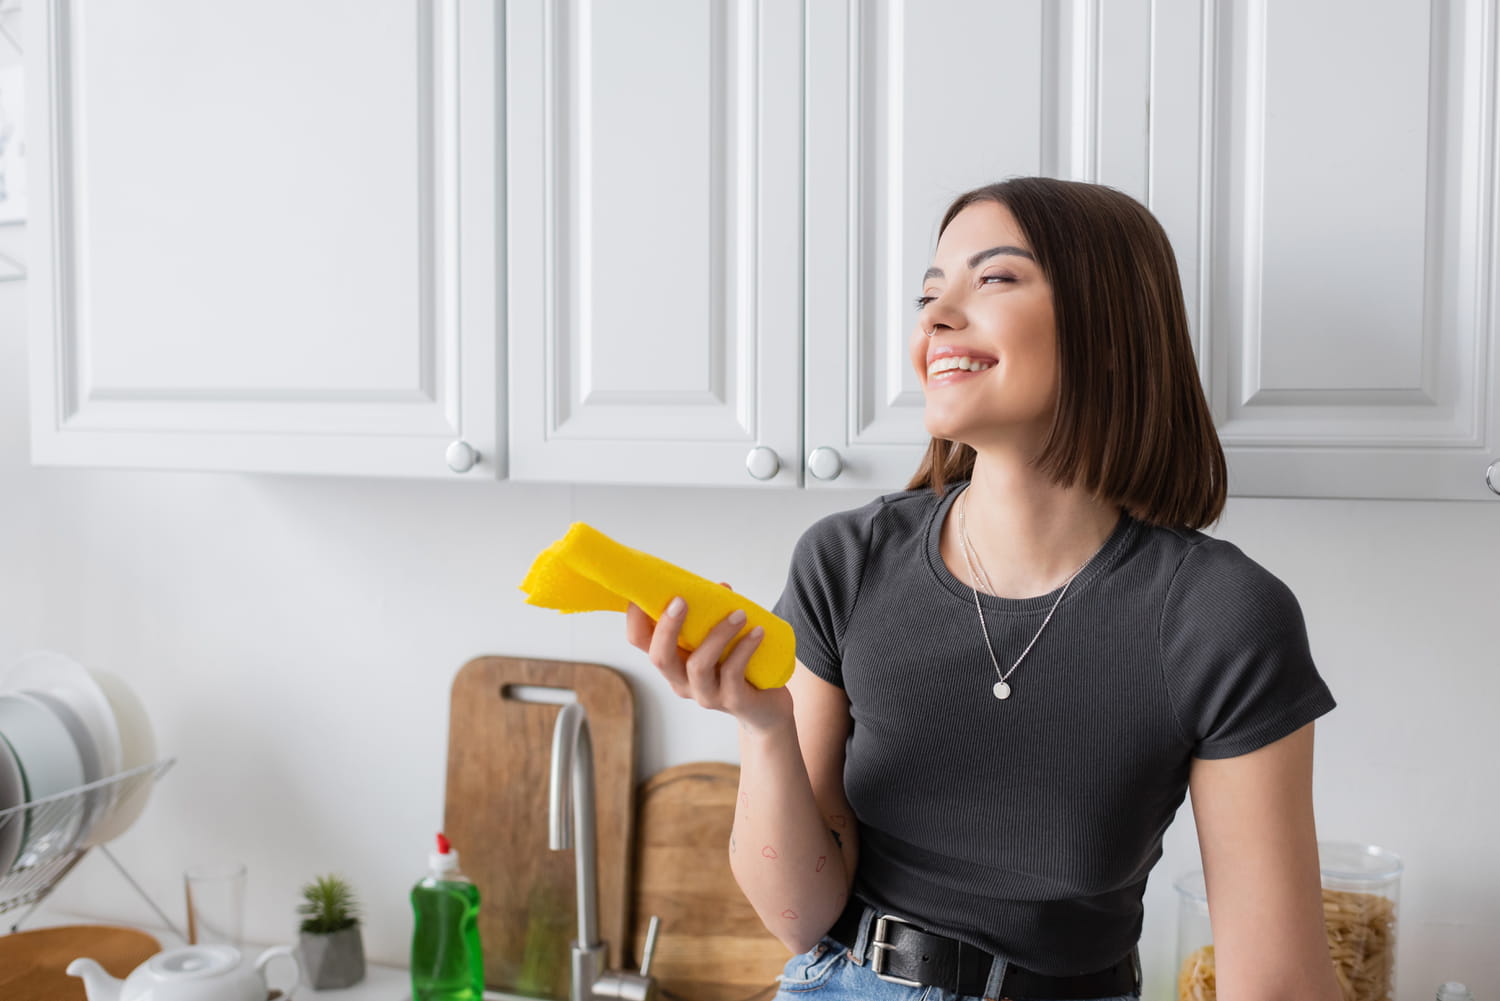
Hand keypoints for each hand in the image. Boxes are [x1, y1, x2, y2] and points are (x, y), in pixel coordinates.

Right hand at [625, 587, 793, 734]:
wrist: (765, 709)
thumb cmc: (738, 666)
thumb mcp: (719, 641)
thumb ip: (713, 616)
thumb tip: (720, 587)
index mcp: (672, 661)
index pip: (639, 640)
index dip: (635, 615)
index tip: (647, 588)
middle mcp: (681, 681)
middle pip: (659, 658)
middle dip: (667, 627)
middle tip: (682, 600)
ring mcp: (705, 694)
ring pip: (698, 665)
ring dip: (718, 635)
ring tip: (739, 614)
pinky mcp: (732, 701)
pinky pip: (732, 673)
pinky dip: (744, 648)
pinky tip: (756, 632)